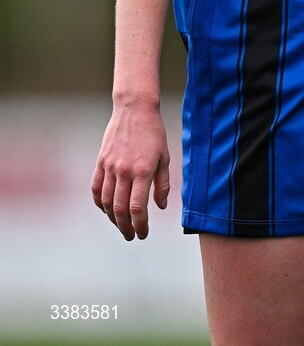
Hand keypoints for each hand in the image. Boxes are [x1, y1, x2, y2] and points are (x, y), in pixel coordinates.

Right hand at [91, 101, 169, 239]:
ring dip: (112, 219)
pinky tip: (106, 210)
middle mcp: (124, 171)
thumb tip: (160, 207)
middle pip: (120, 209)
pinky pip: (96, 188)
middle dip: (125, 227)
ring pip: (106, 202)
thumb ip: (163, 184)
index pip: (138, 207)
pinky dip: (100, 203)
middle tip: (131, 236)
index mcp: (143, 171)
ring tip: (121, 226)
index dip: (140, 225)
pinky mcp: (101, 161)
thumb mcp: (165, 157)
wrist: (135, 109)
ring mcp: (110, 166)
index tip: (143, 234)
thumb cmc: (154, 133)